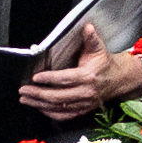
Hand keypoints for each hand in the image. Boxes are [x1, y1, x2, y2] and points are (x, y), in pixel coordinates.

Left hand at [17, 40, 141, 121]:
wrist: (118, 79)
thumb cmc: (104, 63)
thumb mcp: (99, 48)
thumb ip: (91, 38)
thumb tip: (88, 27)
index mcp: (88, 76)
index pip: (65, 79)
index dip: (49, 79)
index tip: (35, 77)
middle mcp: (86, 92)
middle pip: (58, 96)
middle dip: (38, 94)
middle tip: (23, 90)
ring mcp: (84, 104)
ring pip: (58, 107)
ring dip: (39, 104)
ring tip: (25, 99)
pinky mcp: (83, 110)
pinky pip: (64, 116)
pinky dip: (49, 113)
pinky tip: (38, 107)